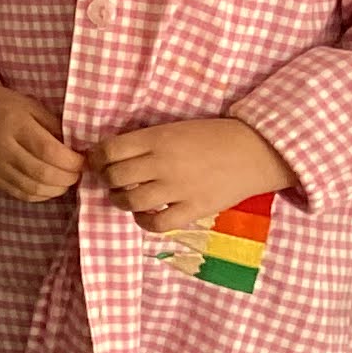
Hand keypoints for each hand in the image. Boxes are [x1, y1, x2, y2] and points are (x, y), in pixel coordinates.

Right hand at [0, 77, 85, 202]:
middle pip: (45, 175)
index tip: (83, 159)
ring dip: (56, 189)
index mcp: (15, 126)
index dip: (74, 162)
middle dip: (69, 177)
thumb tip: (75, 148)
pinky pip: (19, 194)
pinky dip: (38, 194)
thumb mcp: (27, 103)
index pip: (52, 153)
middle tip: (77, 171)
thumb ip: (52, 125)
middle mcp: (2, 149)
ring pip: (33, 189)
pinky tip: (46, 186)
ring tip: (64, 179)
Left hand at [94, 115, 291, 235]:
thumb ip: (146, 141)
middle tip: (110, 180)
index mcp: (157, 138)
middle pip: (115, 176)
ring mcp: (179, 188)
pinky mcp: (195, 209)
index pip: (109, 150)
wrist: (256, 150)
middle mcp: (163, 163)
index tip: (96, 162)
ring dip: (120, 201)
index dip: (96, 158)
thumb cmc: (213, 135)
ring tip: (124, 197)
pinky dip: (144, 222)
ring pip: (131, 201)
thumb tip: (113, 154)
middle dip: (106, 180)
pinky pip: (158, 224)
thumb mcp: (174, 128)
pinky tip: (145, 215)